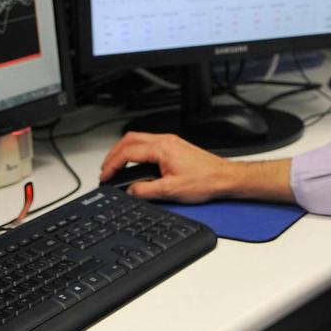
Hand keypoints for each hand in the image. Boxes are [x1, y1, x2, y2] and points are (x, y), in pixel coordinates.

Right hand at [99, 132, 232, 203]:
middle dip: (113, 154)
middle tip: (106, 169)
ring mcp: (170, 142)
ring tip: (116, 166)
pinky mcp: (175, 146)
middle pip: (129, 140)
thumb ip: (147, 191)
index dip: (112, 165)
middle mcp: (165, 141)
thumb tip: (130, 191)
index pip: (128, 153)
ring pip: (138, 139)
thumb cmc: (205, 181)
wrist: (224, 178)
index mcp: (162, 149)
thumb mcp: (171, 191)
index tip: (105, 176)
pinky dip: (135, 152)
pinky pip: (148, 143)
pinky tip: (135, 163)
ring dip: (124, 151)